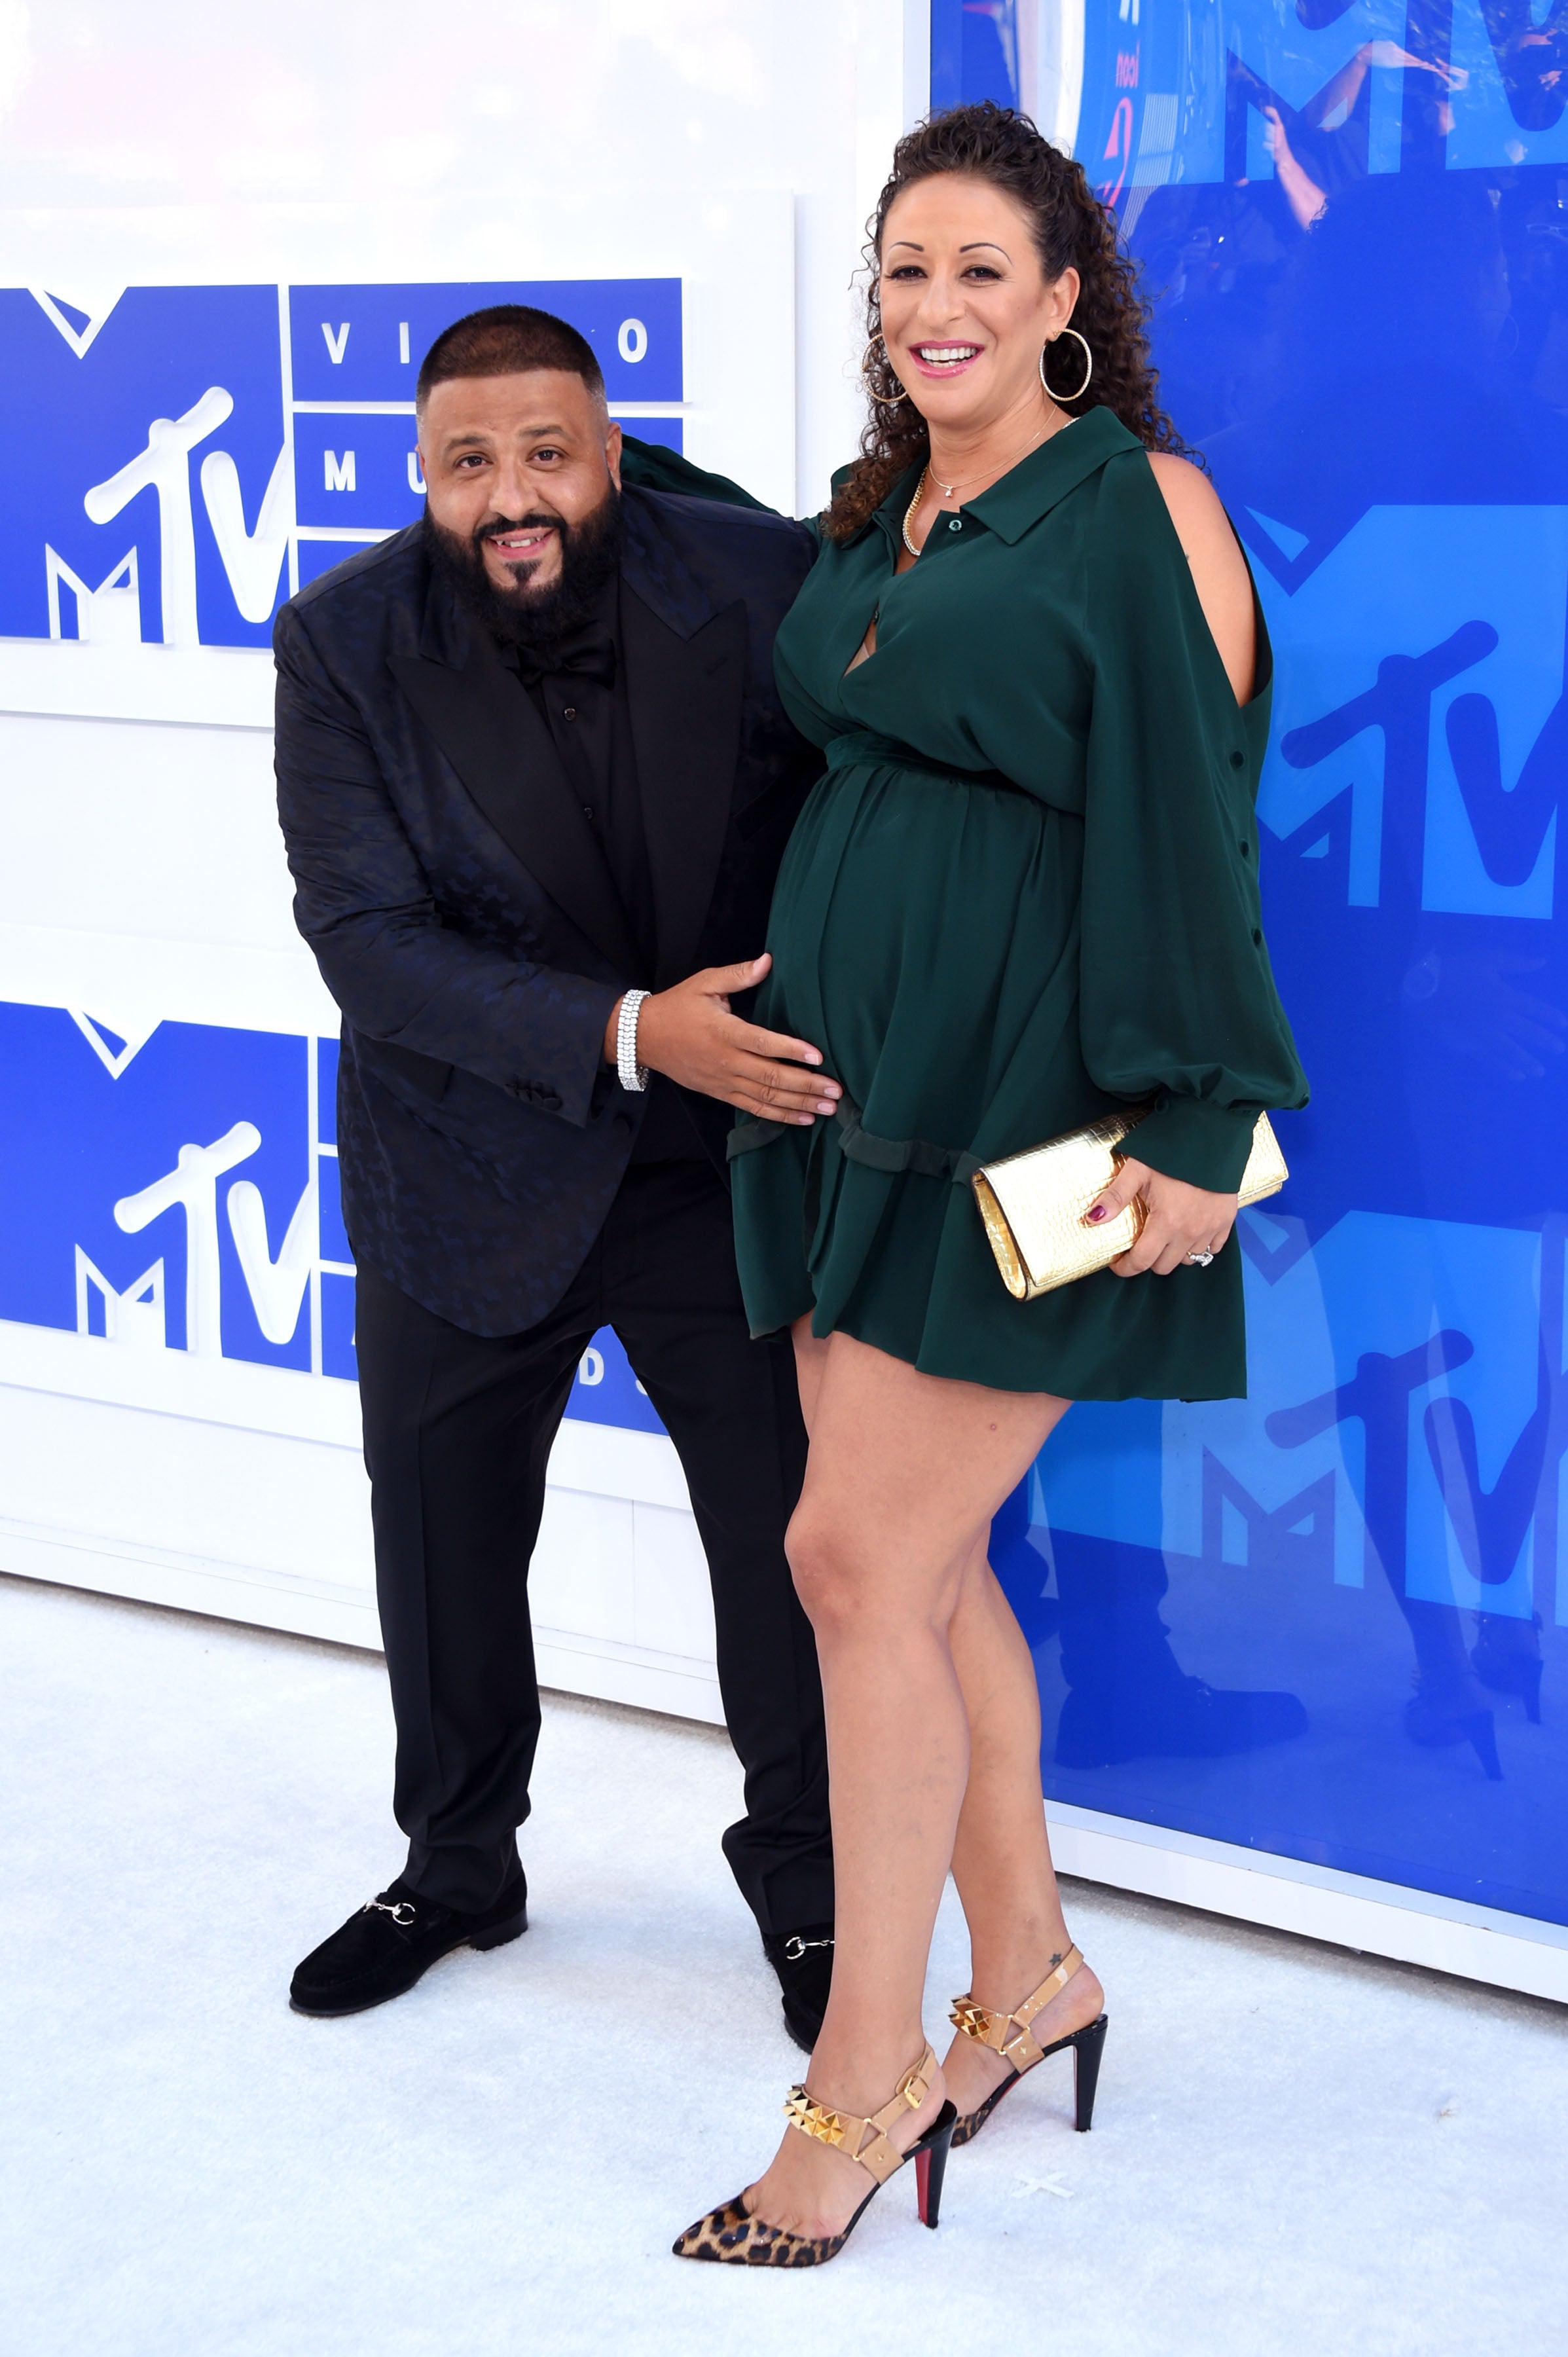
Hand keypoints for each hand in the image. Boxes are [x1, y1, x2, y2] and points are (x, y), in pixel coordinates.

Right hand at [606, 955, 841, 1124]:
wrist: (644, 1037)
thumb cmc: (678, 1006)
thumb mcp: (705, 982)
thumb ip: (738, 974)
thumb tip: (768, 961)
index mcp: (724, 1032)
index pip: (764, 1044)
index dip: (792, 1051)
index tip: (819, 1056)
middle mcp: (726, 1061)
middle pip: (772, 1077)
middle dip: (807, 1085)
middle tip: (836, 1090)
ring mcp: (724, 1081)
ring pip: (767, 1097)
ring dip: (800, 1104)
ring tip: (828, 1107)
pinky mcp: (721, 1093)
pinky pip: (754, 1108)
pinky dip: (780, 1116)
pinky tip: (803, 1118)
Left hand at [1084, 1154, 1237, 1277]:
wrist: (1212, 1134)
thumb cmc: (1172, 1150)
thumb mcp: (1137, 1169)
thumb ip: (1115, 1196)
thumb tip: (1092, 1219)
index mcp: (1166, 1222)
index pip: (1142, 1262)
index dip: (1125, 1267)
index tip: (1118, 1262)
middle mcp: (1190, 1232)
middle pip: (1164, 1266)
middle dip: (1148, 1260)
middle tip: (1140, 1244)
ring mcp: (1211, 1228)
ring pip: (1189, 1260)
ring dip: (1174, 1254)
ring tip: (1164, 1236)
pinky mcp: (1226, 1221)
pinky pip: (1213, 1248)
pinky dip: (1199, 1246)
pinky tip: (1189, 1231)